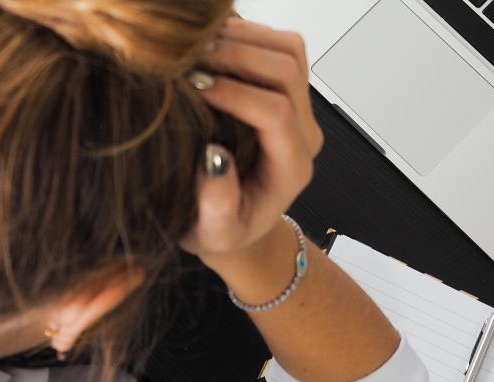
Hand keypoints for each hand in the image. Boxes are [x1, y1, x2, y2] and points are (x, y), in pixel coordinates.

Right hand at [180, 19, 323, 261]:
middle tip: (190, 58)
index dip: (236, 93)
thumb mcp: (214, 234)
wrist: (238, 222)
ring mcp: (298, 108)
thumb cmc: (223, 230)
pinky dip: (246, 35)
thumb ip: (217, 206)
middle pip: (287, 72)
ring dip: (244, 39)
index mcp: (291, 168)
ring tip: (197, 46)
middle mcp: (303, 133)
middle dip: (238, 56)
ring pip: (289, 51)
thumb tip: (213, 159)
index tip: (194, 86)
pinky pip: (279, 47)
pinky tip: (210, 44)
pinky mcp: (286, 90)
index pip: (276, 114)